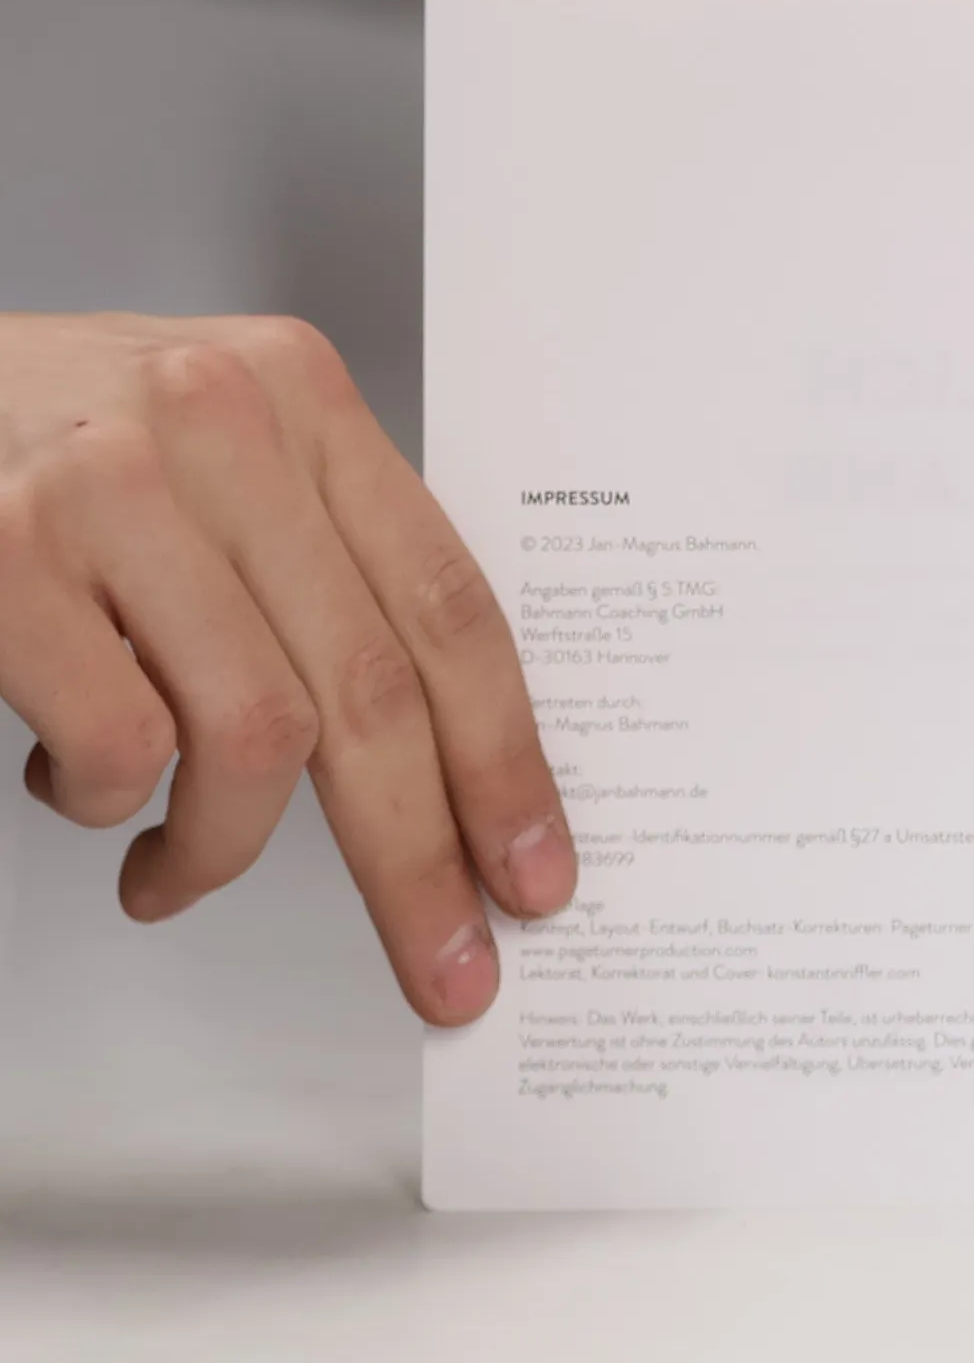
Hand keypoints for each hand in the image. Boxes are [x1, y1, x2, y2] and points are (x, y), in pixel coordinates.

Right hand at [0, 314, 574, 1023]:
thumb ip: (320, 559)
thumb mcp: (214, 451)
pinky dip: (111, 807)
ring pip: (257, 734)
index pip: (450, 604)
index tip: (533, 871)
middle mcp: (227, 423)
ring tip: (180, 866)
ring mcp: (116, 486)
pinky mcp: (7, 554)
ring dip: (226, 844)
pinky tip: (79, 789)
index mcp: (305, 397)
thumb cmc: (50, 441)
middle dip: (418, 855)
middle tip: (447, 965)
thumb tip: (436, 759)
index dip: (505, 757)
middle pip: (377, 688)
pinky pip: (120, 744)